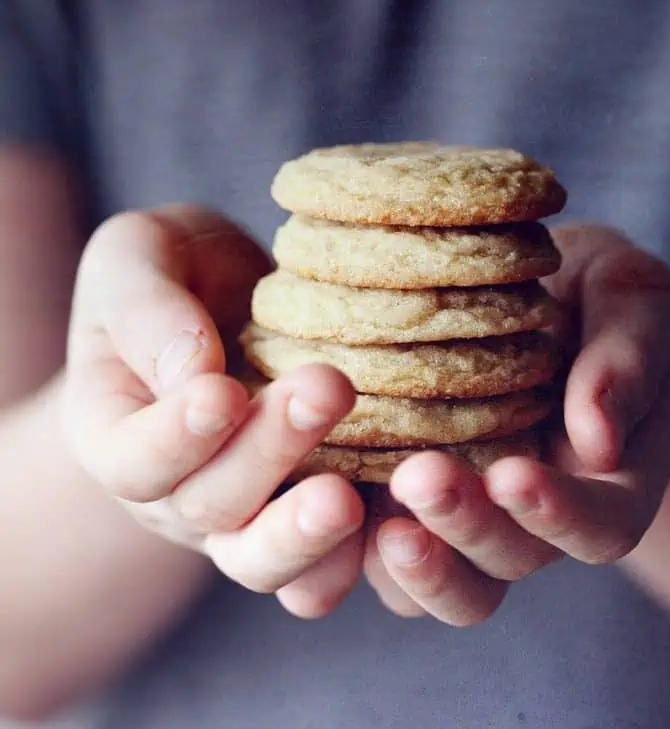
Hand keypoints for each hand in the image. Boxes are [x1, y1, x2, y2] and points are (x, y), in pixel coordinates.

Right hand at [62, 205, 365, 617]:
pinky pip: (322, 571)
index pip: (132, 460)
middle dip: (268, 454)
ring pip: (263, 562)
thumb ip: (146, 308)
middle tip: (326, 390)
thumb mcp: (140, 257)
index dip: (174, 438)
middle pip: (211, 506)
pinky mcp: (305, 521)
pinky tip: (395, 526)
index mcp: (116, 433)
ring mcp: (242, 516)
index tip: (223, 393)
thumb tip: (194, 373)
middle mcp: (175, 493)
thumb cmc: (182, 273)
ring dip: (306, 535)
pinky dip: (357, 560)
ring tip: (346, 499)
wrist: (236, 300)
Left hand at [362, 225, 669, 623]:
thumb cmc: (598, 296)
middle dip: (467, 529)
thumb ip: (629, 360)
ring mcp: (476, 515)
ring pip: (450, 583)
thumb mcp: (633, 299)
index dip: (560, 514)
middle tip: (420, 477)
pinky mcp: (415, 501)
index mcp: (612, 482)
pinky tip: (323, 499)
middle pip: (511, 562)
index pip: (601, 527)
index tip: (513, 474)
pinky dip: (359, 548)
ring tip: (370, 519)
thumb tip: (599, 441)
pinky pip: (389, 552)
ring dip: (415, 564)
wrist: (542, 297)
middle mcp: (540, 517)